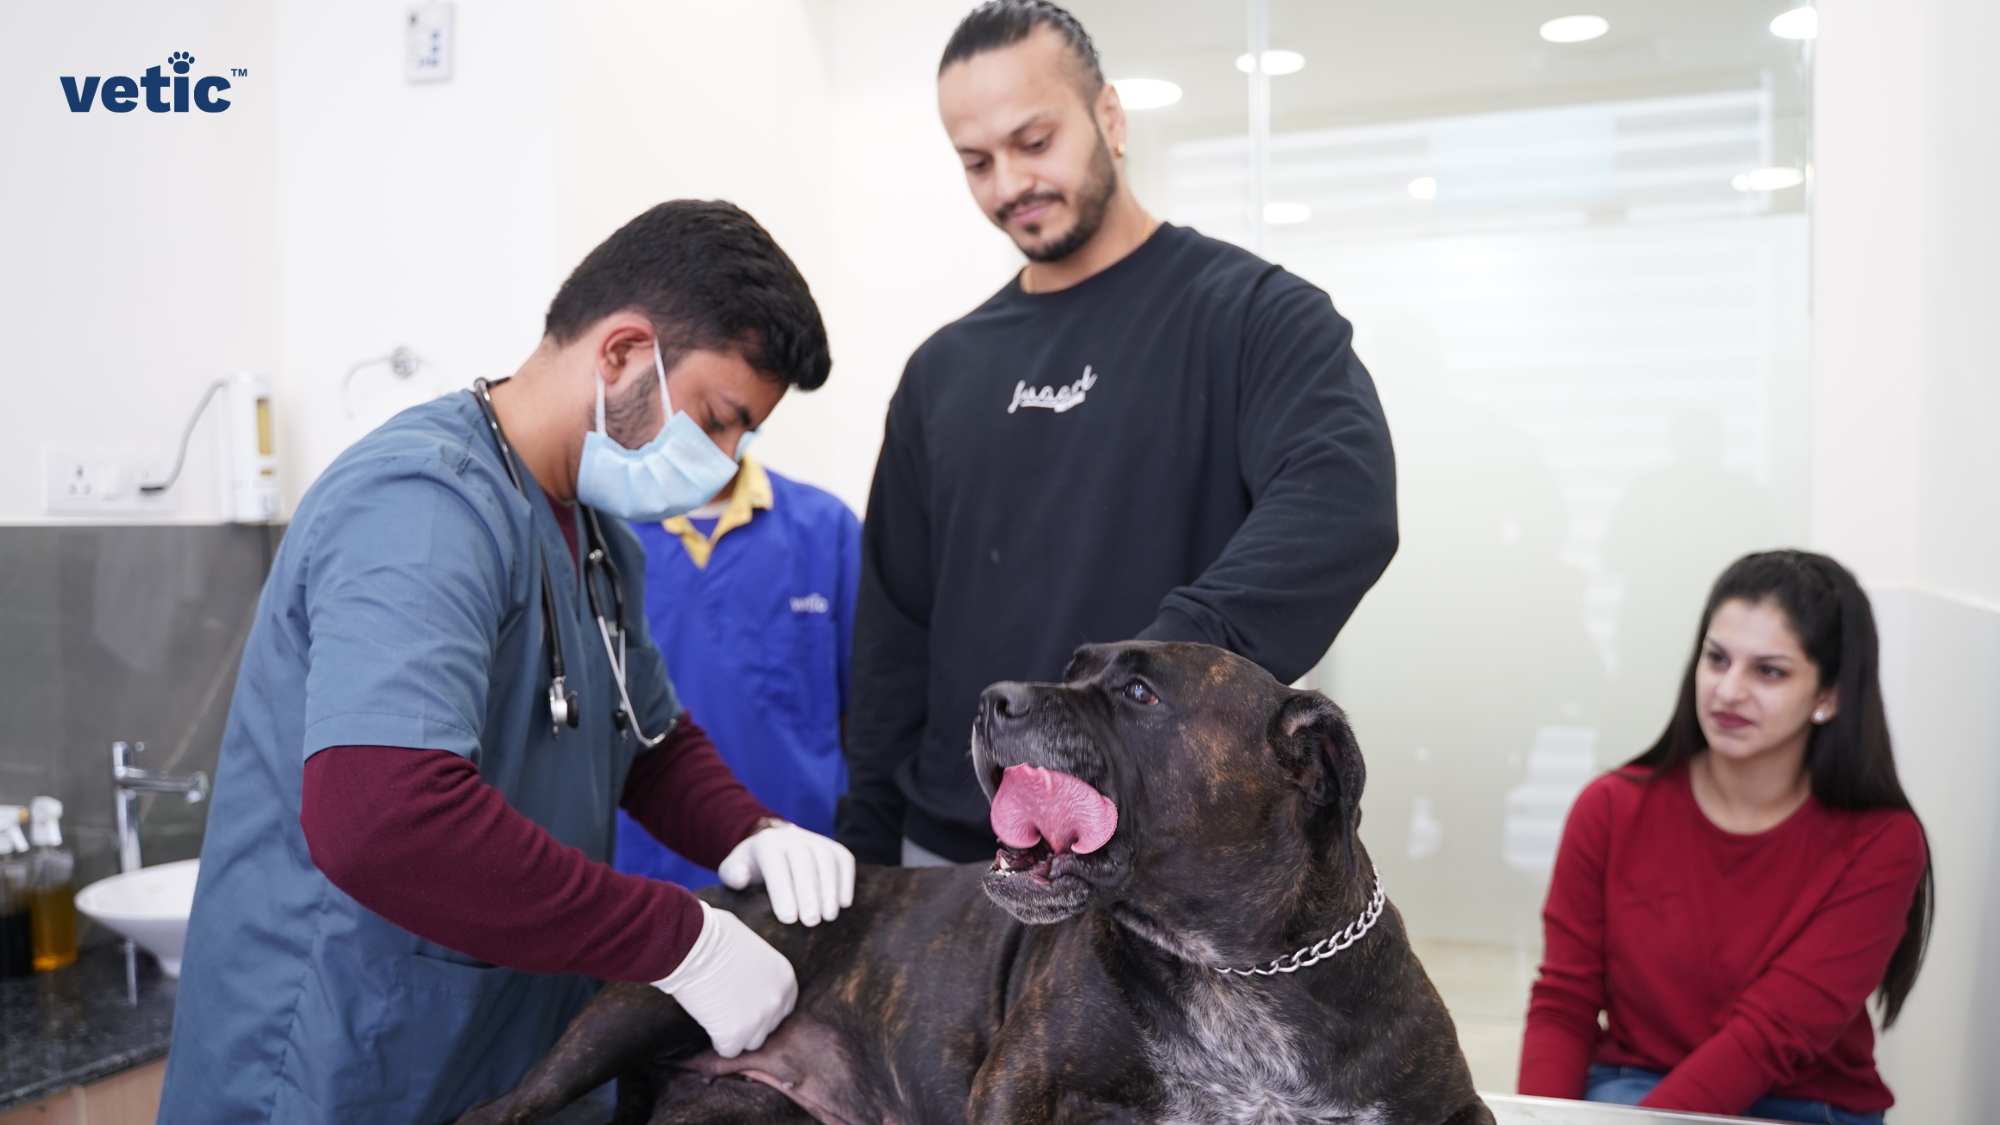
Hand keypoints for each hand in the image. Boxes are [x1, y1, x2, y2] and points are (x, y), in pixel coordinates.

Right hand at [651, 902, 796, 1057]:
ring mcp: (758, 1021)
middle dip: (750, 1019)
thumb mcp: (752, 947)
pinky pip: (728, 1050)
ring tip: (717, 1015)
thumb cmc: (715, 935)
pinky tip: (707, 1021)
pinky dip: (717, 1040)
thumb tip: (749, 974)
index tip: (744, 1000)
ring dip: (736, 1033)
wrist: (692, 945)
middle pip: (768, 1026)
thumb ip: (760, 968)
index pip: (782, 1006)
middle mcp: (777, 1002)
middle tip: (728, 1006)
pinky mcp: (734, 1035)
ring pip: (751, 1042)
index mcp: (785, 979)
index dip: (761, 1005)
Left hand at [716, 820, 855, 925]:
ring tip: (829, 917)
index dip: (783, 891)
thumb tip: (742, 878)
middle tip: (810, 922)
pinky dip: (846, 882)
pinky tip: (843, 904)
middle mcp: (793, 838)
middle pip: (804, 863)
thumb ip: (732, 875)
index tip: (787, 919)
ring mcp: (817, 841)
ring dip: (830, 890)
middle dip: (809, 893)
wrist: (773, 846)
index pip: (776, 865)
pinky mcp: (835, 848)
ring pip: (827, 861)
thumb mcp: (733, 869)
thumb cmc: (751, 868)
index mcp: (766, 844)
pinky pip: (844, 861)